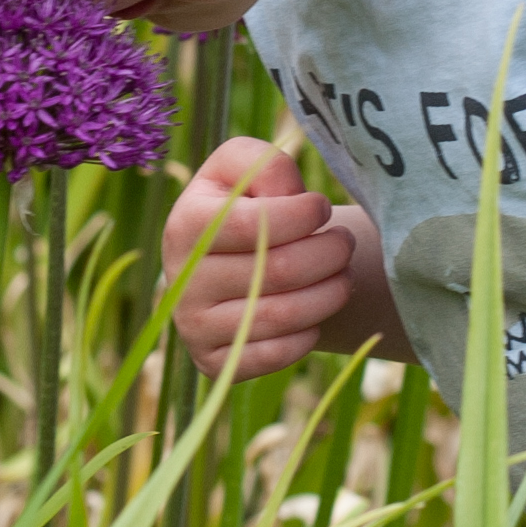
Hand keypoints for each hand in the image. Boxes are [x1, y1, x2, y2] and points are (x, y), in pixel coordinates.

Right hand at [163, 136, 387, 379]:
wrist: (226, 258)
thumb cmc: (246, 203)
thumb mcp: (248, 166)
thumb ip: (268, 165)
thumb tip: (290, 197)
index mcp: (186, 222)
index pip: (257, 224)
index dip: (305, 215)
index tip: (322, 207)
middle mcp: (180, 277)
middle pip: (278, 271)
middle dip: (329, 254)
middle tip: (344, 243)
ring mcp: (192, 324)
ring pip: (282, 316)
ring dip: (330, 294)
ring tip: (342, 274)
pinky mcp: (210, 360)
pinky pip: (272, 357)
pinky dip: (307, 335)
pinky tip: (316, 311)